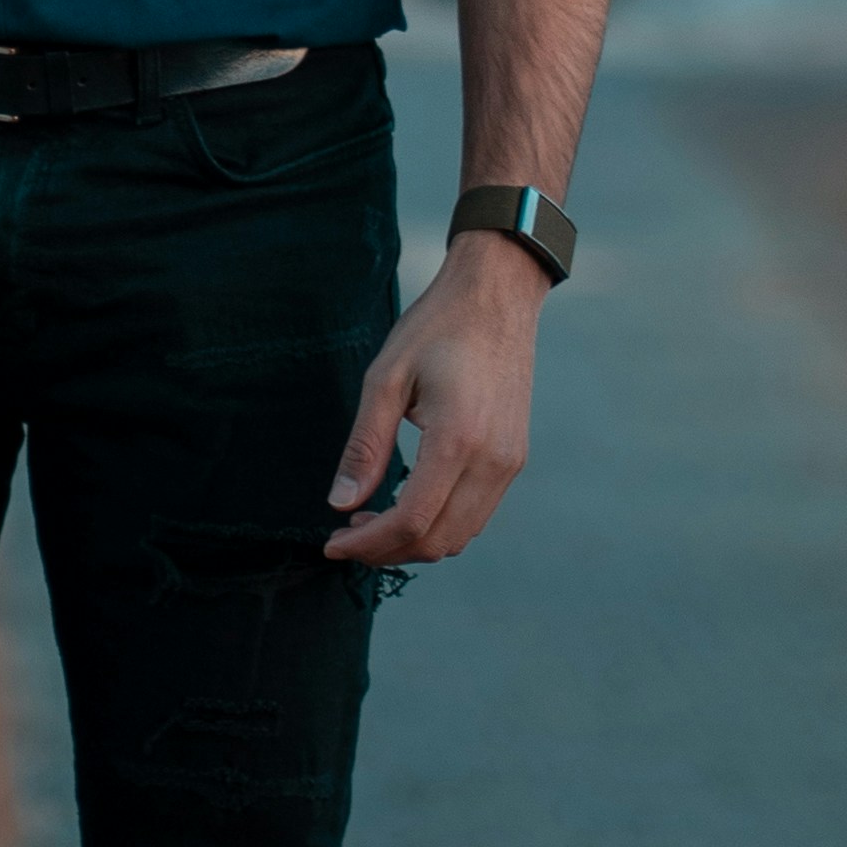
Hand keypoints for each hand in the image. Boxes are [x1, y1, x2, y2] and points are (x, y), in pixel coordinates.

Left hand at [322, 235, 544, 567]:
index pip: (411, 521)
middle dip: (387, 551)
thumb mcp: (386, 378)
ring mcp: (510, 462)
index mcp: (458, 440)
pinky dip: (440, 524)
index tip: (332, 544)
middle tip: (346, 533)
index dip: (367, 545)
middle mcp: (493, 461)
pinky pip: (477, 513)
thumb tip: (342, 503)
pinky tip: (409, 502)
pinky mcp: (514, 457)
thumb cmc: (438, 327)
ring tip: (372, 520)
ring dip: (414, 542)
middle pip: (437, 540)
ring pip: (461, 535)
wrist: (498, 296)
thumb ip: (365, 446)